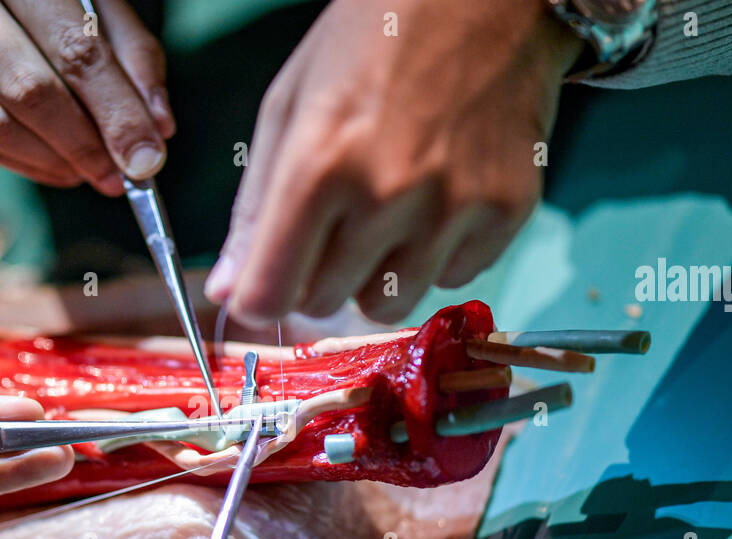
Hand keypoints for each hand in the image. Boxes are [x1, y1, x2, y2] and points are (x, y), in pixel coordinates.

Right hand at [0, 0, 174, 193]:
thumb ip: (125, 48)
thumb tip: (159, 126)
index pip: (75, 50)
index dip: (115, 113)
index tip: (147, 162)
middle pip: (31, 92)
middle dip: (85, 146)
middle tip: (120, 178)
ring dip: (51, 162)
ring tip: (88, 173)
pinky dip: (16, 158)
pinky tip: (49, 162)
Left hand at [204, 0, 582, 324]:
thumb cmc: (372, 39)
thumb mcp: (289, 107)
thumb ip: (252, 209)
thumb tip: (224, 291)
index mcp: (319, 164)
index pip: (269, 294)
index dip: (258, 297)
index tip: (262, 285)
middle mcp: (388, 194)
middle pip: (323, 304)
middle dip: (315, 275)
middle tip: (332, 221)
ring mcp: (453, 207)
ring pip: (387, 306)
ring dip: (375, 274)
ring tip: (386, 209)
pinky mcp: (506, 211)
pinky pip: (452, 279)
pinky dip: (437, 254)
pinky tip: (438, 196)